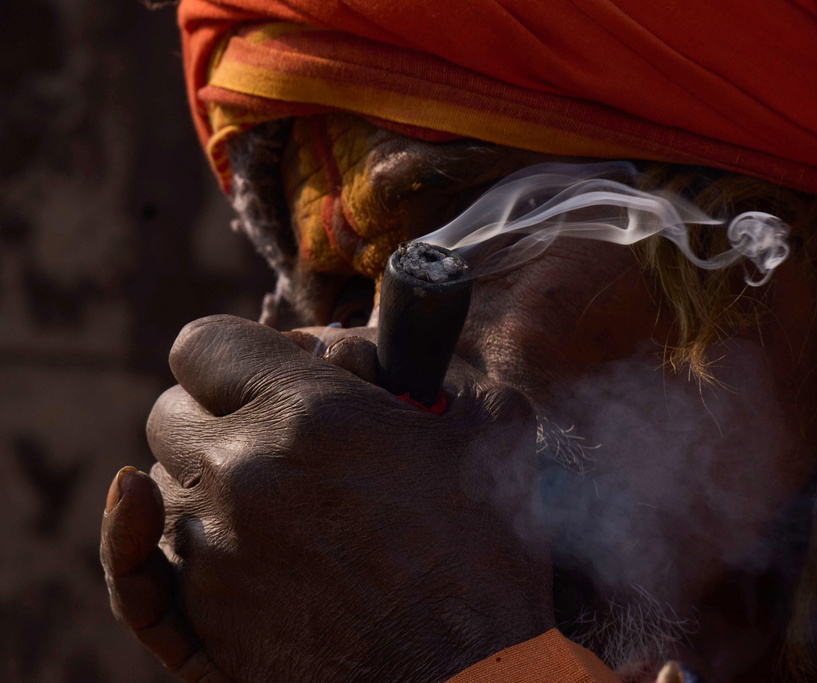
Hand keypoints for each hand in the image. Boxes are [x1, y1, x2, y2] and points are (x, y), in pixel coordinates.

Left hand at [100, 315, 551, 681]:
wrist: (470, 674)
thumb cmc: (486, 551)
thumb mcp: (486, 428)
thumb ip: (423, 367)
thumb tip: (363, 356)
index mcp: (306, 411)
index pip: (206, 344)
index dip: (241, 351)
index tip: (279, 368)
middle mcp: (239, 473)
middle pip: (171, 413)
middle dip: (218, 411)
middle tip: (275, 431)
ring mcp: (211, 552)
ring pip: (159, 485)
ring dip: (200, 478)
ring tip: (262, 495)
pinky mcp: (205, 621)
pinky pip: (133, 569)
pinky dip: (129, 536)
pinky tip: (134, 502)